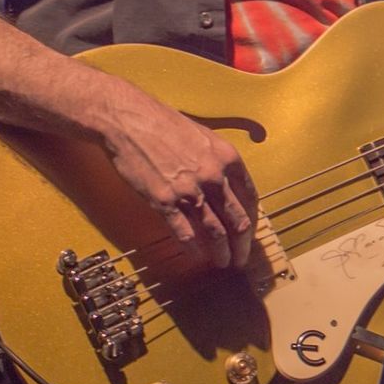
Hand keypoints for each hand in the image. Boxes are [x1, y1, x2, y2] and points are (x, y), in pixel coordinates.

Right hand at [96, 78, 258, 269]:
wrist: (131, 121)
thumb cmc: (165, 125)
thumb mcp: (204, 137)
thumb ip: (218, 161)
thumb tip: (226, 183)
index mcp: (228, 158)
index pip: (250, 197)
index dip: (252, 219)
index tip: (249, 232)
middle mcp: (214, 176)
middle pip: (237, 220)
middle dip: (242, 245)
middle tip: (241, 258)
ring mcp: (190, 190)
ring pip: (215, 232)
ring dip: (221, 252)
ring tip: (224, 263)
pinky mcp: (165, 201)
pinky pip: (185, 233)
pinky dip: (193, 249)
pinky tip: (197, 257)